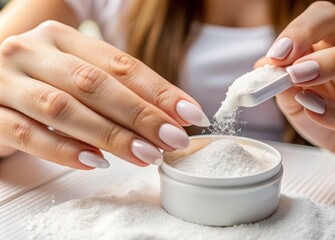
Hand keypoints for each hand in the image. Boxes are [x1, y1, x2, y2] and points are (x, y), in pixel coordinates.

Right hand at [0, 21, 208, 168]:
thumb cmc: (41, 83)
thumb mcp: (77, 75)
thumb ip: (117, 90)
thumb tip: (170, 116)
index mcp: (62, 38)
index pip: (120, 64)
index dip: (158, 90)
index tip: (190, 114)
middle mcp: (33, 52)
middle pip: (95, 84)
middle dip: (141, 114)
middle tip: (174, 139)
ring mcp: (6, 81)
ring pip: (64, 109)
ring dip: (110, 135)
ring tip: (146, 154)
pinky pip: (27, 134)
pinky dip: (64, 150)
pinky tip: (95, 162)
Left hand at [257, 2, 334, 175]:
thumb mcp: (300, 105)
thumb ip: (283, 87)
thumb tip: (262, 68)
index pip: (320, 20)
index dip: (296, 31)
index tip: (274, 54)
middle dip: (306, 34)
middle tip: (282, 57)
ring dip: (326, 63)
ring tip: (296, 76)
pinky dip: (334, 112)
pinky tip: (313, 110)